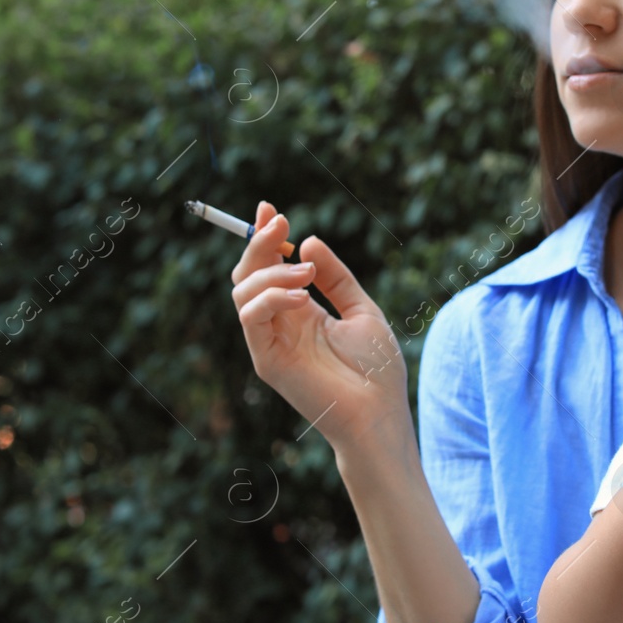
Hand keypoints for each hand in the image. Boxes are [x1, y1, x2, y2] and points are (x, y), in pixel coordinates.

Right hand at [230, 201, 406, 448]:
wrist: (379, 412)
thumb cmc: (376, 369)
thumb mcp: (361, 309)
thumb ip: (336, 277)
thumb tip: (307, 241)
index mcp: (299, 311)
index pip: (268, 268)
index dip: (264, 237)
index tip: (272, 210)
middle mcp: (280, 324)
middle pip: (248, 274)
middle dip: (259, 242)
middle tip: (282, 223)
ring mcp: (270, 341)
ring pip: (243, 291)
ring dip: (271, 271)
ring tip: (308, 273)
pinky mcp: (268, 360)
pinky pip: (251, 318)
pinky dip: (271, 298)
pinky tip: (302, 297)